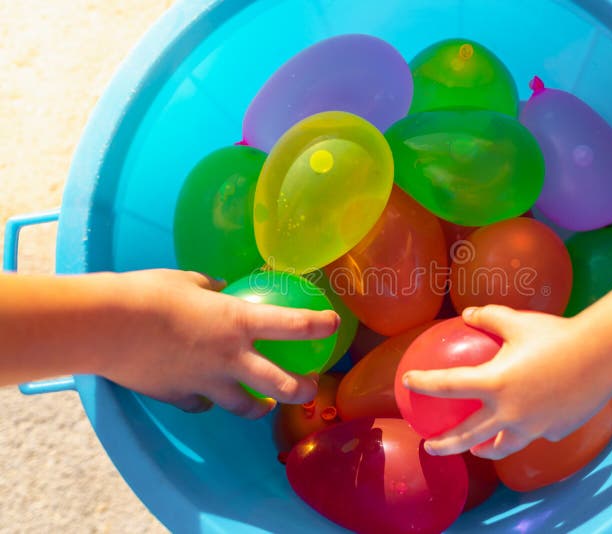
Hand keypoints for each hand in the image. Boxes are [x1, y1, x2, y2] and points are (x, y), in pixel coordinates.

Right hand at [98, 269, 338, 418]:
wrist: (105, 326)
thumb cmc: (147, 293)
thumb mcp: (185, 280)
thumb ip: (209, 287)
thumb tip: (219, 286)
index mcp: (238, 322)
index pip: (294, 325)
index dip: (320, 325)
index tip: (334, 324)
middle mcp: (230, 357)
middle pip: (282, 384)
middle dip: (304, 389)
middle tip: (312, 387)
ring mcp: (207, 382)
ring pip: (245, 407)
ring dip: (260, 407)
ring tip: (265, 406)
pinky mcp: (181, 397)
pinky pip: (202, 404)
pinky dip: (207, 401)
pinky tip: (205, 395)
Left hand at [403, 305, 611, 459]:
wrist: (604, 356)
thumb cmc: (557, 335)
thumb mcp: (518, 320)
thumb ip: (489, 317)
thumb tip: (468, 314)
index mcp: (493, 384)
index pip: (446, 386)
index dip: (423, 383)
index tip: (407, 383)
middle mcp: (508, 413)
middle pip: (466, 436)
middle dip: (443, 444)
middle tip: (428, 445)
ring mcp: (532, 427)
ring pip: (501, 446)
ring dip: (484, 449)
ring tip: (477, 450)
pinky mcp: (554, 431)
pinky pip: (534, 434)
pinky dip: (524, 431)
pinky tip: (527, 426)